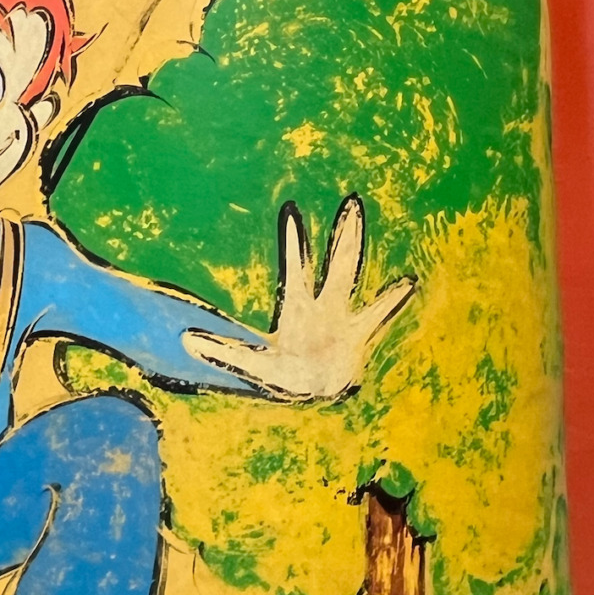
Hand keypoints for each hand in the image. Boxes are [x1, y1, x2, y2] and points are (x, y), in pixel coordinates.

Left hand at [184, 196, 414, 399]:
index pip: (296, 267)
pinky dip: (391, 302)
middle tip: (353, 202)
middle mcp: (324, 306)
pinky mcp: (358, 336)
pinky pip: (377, 316)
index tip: (292, 210)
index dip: (294, 240)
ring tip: (367, 221)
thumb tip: (186, 340)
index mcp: (298, 307)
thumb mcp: (252, 365)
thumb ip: (223, 353)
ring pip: (356, 280)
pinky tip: (407, 283)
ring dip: (362, 255)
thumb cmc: (285, 374)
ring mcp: (343, 319)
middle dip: (344, 236)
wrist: (314, 392)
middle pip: (336, 263)